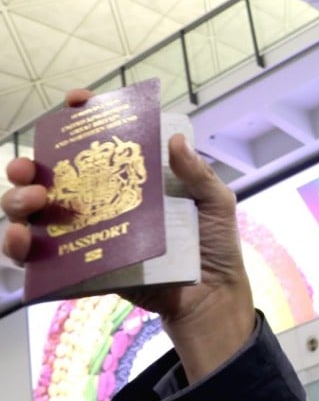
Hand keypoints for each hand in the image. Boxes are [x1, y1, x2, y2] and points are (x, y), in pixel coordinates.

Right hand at [2, 90, 255, 381]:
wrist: (212, 298)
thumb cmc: (215, 246)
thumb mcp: (216, 203)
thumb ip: (198, 174)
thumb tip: (176, 141)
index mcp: (132, 179)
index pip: (99, 142)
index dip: (82, 118)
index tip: (75, 101)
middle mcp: (103, 201)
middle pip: (51, 176)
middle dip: (27, 165)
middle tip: (29, 170)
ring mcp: (90, 234)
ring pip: (35, 213)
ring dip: (17, 202)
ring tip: (32, 202)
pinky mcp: (83, 268)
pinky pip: (42, 259)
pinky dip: (20, 248)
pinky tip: (22, 240)